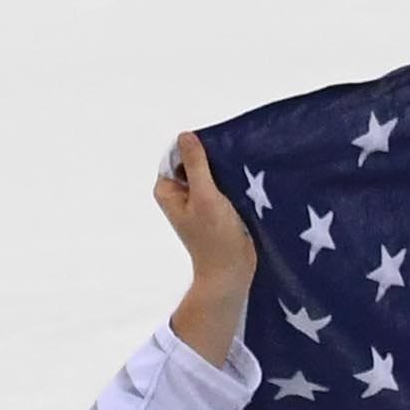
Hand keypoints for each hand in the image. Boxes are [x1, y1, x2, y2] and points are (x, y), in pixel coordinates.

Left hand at [157, 131, 258, 359]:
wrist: (232, 273)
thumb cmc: (215, 239)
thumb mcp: (205, 196)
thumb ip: (195, 165)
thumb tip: (185, 135)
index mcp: (167, 190)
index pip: (177, 155)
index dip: (196, 151)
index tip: (216, 159)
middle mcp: (178, 194)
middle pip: (192, 162)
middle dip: (211, 161)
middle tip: (231, 167)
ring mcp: (196, 202)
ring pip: (208, 174)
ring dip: (222, 172)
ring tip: (239, 176)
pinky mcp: (213, 209)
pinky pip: (219, 186)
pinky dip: (229, 184)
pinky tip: (243, 186)